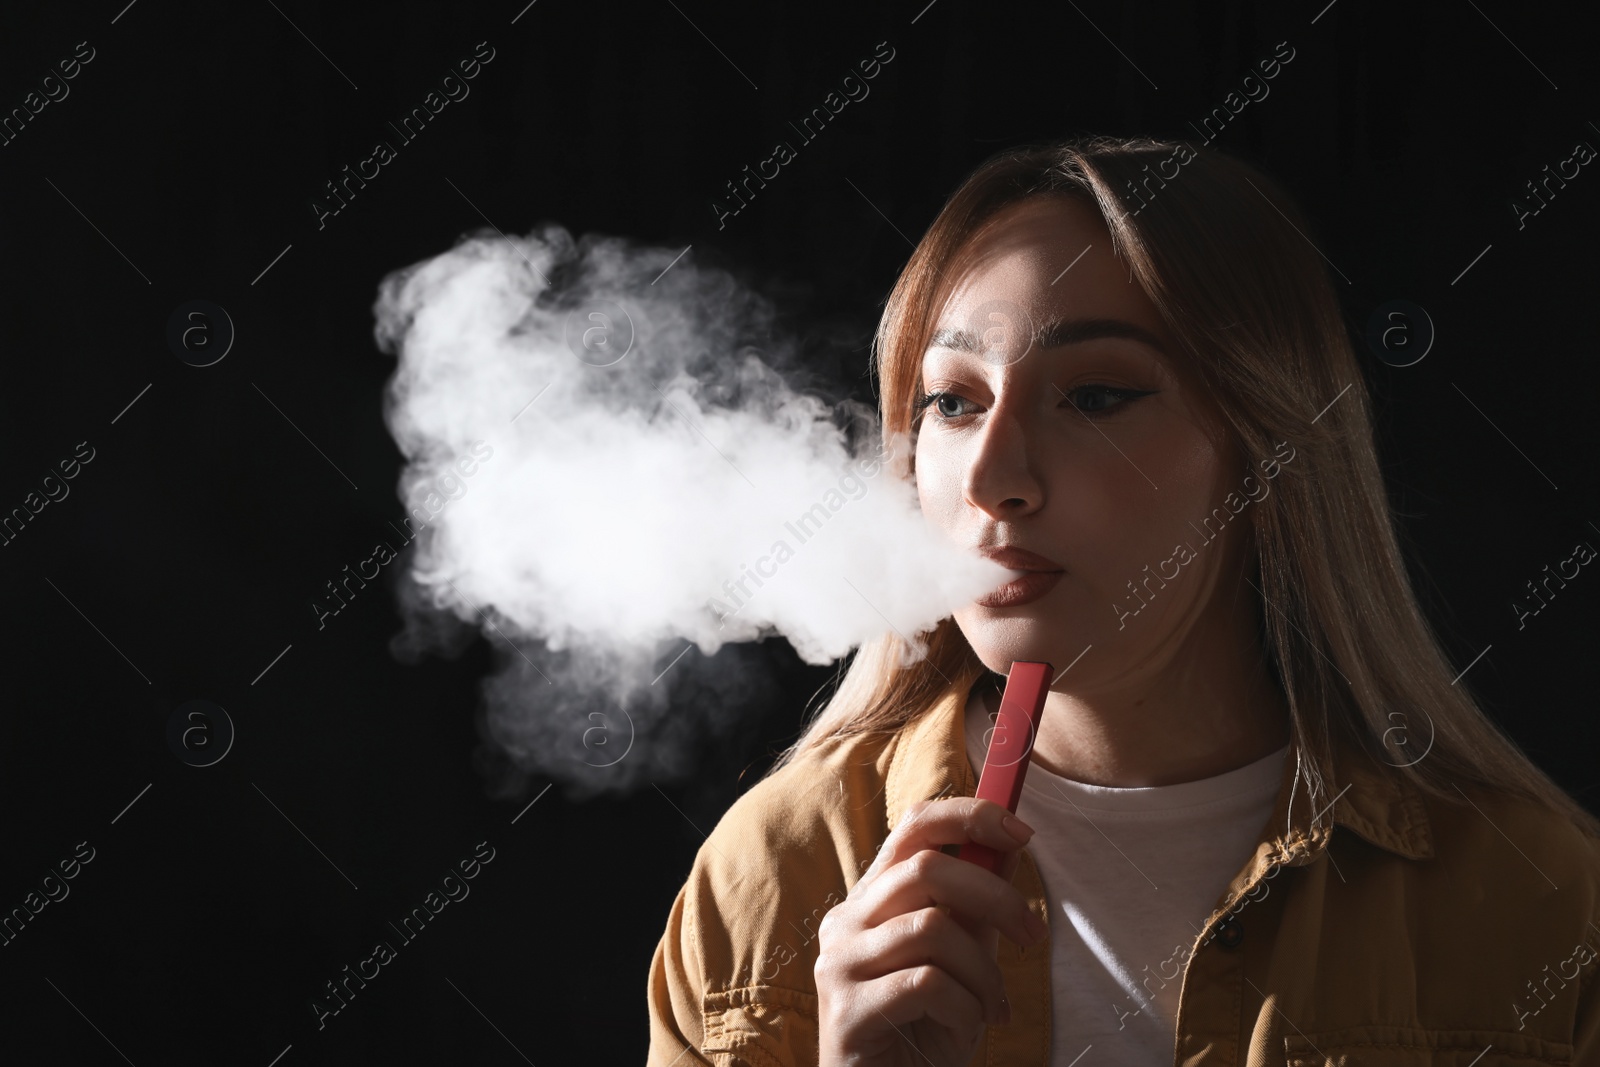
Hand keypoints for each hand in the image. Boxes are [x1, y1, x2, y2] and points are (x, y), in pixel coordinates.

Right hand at [814, 796, 1046, 1066]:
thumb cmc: (925, 1028)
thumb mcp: (962, 959)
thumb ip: (975, 906)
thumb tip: (1009, 846)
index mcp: (872, 899)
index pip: (913, 827)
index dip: (969, 816)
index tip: (1022, 832)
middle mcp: (847, 921)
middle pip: (925, 868)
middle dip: (995, 896)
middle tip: (1034, 934)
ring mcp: (840, 964)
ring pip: (931, 928)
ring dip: (983, 969)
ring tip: (993, 1005)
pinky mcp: (846, 1010)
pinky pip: (926, 984)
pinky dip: (965, 1006)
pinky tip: (969, 1026)